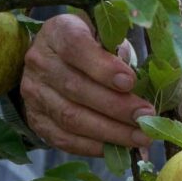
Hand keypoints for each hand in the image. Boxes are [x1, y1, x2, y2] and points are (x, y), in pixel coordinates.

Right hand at [20, 13, 154, 155]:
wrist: (54, 59)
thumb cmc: (91, 45)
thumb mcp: (104, 35)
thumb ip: (120, 52)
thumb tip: (147, 83)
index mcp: (58, 32)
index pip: (75, 47)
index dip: (103, 67)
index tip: (130, 82)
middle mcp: (40, 61)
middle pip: (75, 87)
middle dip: (116, 106)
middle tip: (146, 116)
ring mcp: (34, 92)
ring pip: (70, 117)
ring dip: (109, 131)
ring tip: (139, 137)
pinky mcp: (36, 118)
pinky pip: (63, 138)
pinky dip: (92, 146)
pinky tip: (117, 147)